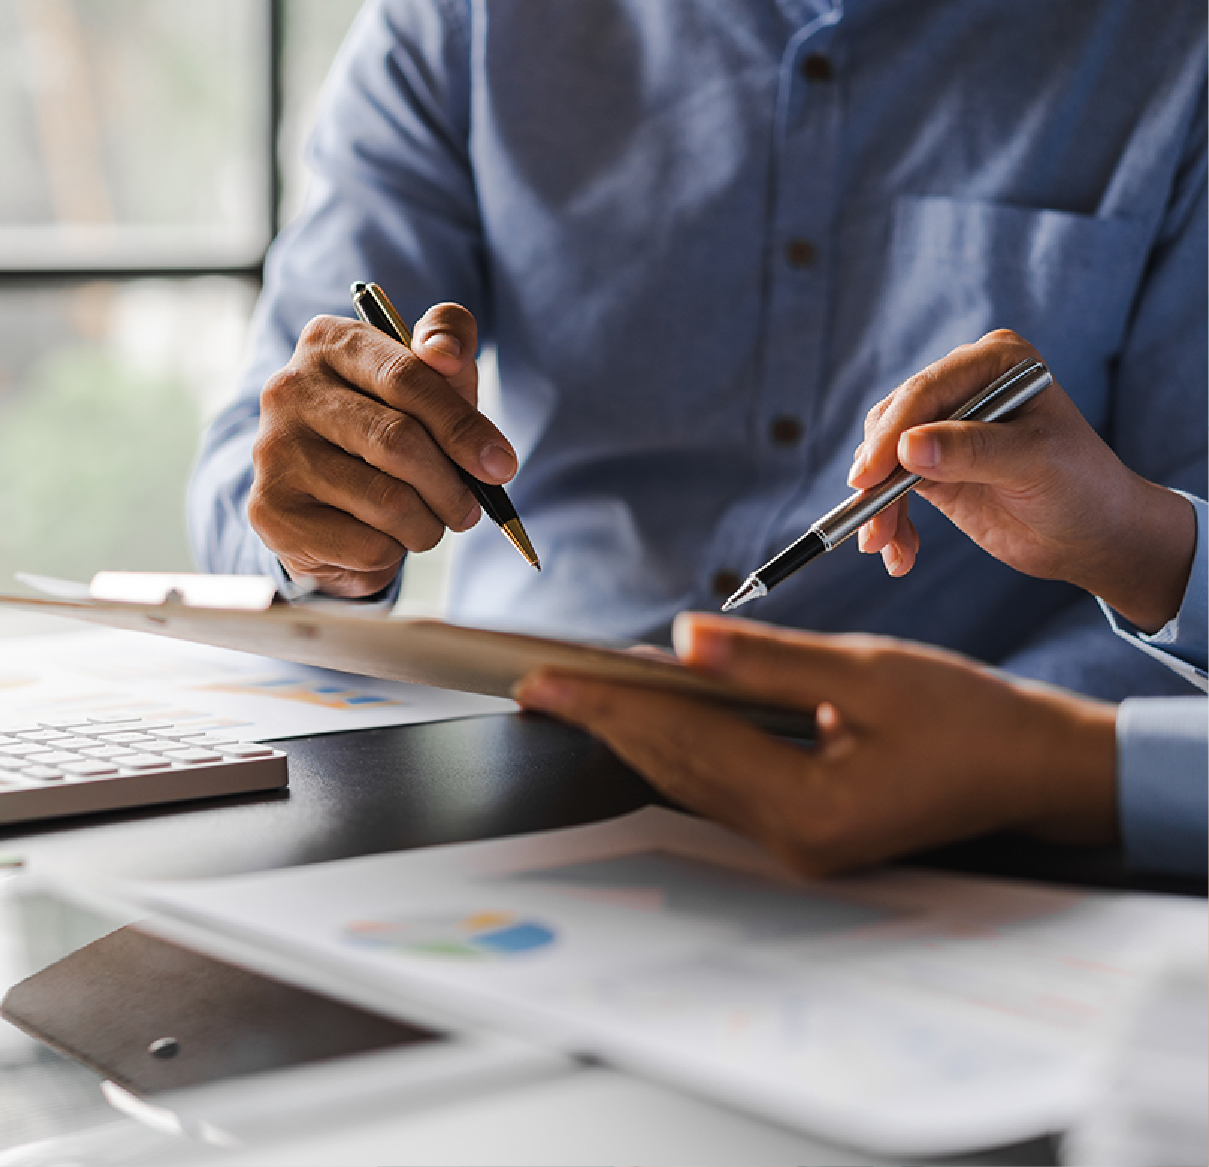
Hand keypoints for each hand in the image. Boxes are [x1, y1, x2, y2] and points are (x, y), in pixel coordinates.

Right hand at [249, 304, 517, 597]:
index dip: (463, 427)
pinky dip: (394, 552)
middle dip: (450, 486)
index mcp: (330, 343)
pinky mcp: (273, 511)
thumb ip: (449, 345)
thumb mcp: (430, 379)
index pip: (409, 377)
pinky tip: (384, 538)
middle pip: (399, 442)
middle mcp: (290, 390)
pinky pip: (366, 545)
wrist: (324, 496)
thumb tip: (446, 353)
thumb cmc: (389, 427)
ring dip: (427, 525)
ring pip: (387, 501)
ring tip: (427, 523)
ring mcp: (274, 451)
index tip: (500, 465)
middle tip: (468, 509)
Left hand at [515, 613, 1117, 876]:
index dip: (609, 706)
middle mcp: (793, 840)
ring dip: (634, 736)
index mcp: (809, 808)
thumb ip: (769, 662)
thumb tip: (682, 640)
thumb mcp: (866, 673)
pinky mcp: (806, 830)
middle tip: (537, 688)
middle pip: (673, 770)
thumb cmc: (968, 718)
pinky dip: (680, 746)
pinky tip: (652, 717)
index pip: (683, 744)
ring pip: (690, 781)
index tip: (545, 681)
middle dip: (604, 723)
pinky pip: (721, 785)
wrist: (1034, 768)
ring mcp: (798, 843)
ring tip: (575, 700)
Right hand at [850, 330, 1195, 632]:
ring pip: (883, 458)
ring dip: (878, 506)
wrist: (1091, 535)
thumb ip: (972, 451)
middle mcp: (963, 386)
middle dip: (878, 476)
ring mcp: (943, 427)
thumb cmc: (1080, 487)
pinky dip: (888, 521)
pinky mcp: (930, 467)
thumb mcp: (1034, 463)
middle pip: (893, 422)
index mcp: (994, 363)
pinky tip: (898, 553)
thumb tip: (908, 448)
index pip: (926, 390)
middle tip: (871, 522)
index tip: (868, 478)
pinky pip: (890, 489)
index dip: (891, 434)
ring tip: (881, 545)